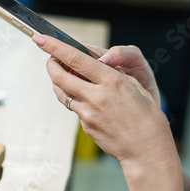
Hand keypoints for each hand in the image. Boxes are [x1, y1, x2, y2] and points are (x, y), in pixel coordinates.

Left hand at [32, 34, 176, 168]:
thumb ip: (114, 74)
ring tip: (64, 74)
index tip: (41, 39)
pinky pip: (73, 107)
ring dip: (58, 81)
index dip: (55, 47)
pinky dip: (74, 99)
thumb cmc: (147, 118)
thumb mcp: (137, 87)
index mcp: (112, 81)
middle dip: (50, 64)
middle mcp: (96, 96)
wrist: (147, 152)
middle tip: (50, 58)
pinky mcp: (85, 126)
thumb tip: (96, 63)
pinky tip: (84, 98)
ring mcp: (88, 113)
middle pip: (59, 76)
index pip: (75, 59)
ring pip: (61, 92)